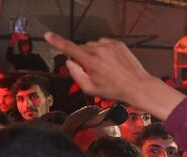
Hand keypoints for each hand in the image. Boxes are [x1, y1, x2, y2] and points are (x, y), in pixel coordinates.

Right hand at [44, 32, 183, 119]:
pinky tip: (110, 61)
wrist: (138, 86)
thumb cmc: (115, 91)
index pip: (69, 48)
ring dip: (93, 53)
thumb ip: (77, 75)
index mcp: (90, 62)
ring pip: (93, 45)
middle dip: (82, 56)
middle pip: (82, 48)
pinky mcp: (119, 43)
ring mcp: (110, 45)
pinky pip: (104, 43)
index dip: (57, 41)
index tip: (48, 35)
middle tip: (92, 70)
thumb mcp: (92, 89)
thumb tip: (69, 62)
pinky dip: (103, 50)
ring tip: (104, 67)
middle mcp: (99, 50)